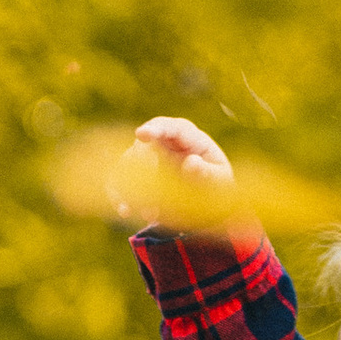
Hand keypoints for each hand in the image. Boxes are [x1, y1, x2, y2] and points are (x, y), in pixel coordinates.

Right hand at [130, 115, 238, 235]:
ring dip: (130, 187)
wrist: (208, 203)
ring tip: (147, 212)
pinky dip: (120, 196)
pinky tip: (125, 211)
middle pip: (142, 147)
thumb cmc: (218, 185)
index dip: (154, 129)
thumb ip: (207, 173)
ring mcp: (147, 158)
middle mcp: (162, 143)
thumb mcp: (220, 180)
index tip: (141, 134)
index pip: (169, 127)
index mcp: (186, 136)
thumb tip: (191, 162)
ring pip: (127, 165)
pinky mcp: (137, 177)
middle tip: (153, 195)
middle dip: (142, 170)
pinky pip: (120, 182)